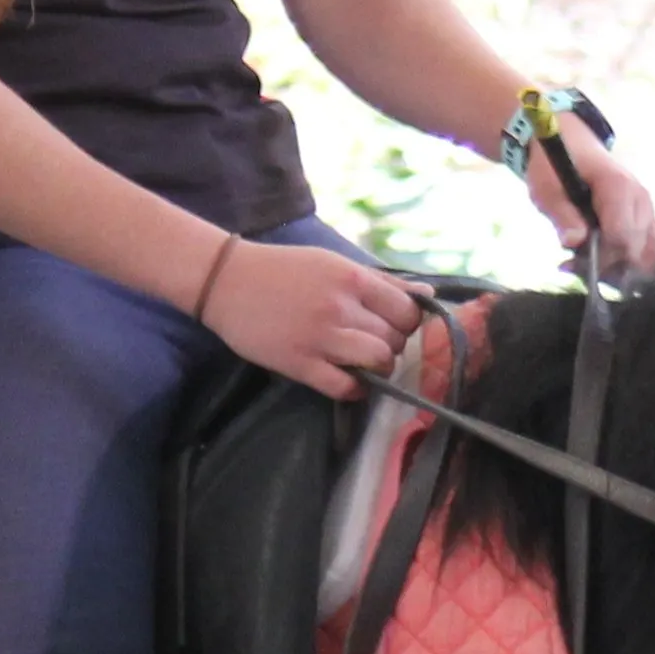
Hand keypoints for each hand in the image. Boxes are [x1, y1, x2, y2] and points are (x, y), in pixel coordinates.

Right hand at [197, 235, 426, 396]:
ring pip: (378, 362)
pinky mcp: (300, 364)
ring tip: (363, 363)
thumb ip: (381, 282)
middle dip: (391, 345)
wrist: (227, 281)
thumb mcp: (334, 264)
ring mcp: (321, 338)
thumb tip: (427, 295)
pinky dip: (355, 389)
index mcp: (352, 279)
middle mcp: (341, 308)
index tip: (391, 325)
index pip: (407, 311)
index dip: (406, 323)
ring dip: (378, 368)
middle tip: (372, 342)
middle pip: (394, 339)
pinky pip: (345, 387)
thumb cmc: (284, 270)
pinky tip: (349, 380)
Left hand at [528, 130, 654, 285]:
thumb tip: (574, 242)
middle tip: (572, 263)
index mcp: (619, 187)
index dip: (598, 257)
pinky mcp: (647, 220)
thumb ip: (562, 215)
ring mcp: (648, 211)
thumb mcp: (546, 188)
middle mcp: (641, 200)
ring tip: (585, 262)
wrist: (570, 145)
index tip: (571, 260)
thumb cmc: (556, 166)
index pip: (621, 237)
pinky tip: (603, 263)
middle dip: (605, 266)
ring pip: (647, 256)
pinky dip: (629, 264)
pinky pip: (651, 251)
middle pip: (635, 251)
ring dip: (616, 269)